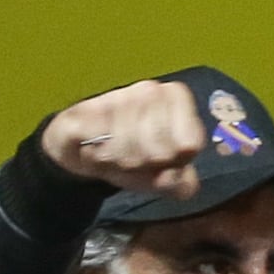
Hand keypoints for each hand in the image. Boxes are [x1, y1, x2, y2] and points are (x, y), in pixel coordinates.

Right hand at [41, 80, 206, 199]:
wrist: (85, 149)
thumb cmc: (132, 156)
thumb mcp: (164, 175)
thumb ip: (181, 182)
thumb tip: (173, 178)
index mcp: (176, 99)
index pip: (189, 145)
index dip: (175, 162)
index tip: (164, 160)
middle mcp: (150, 90)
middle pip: (159, 151)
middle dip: (147, 165)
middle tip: (136, 160)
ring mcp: (116, 97)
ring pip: (129, 150)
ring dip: (120, 163)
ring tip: (116, 155)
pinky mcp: (84, 112)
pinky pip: (99, 147)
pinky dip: (97, 158)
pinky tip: (96, 149)